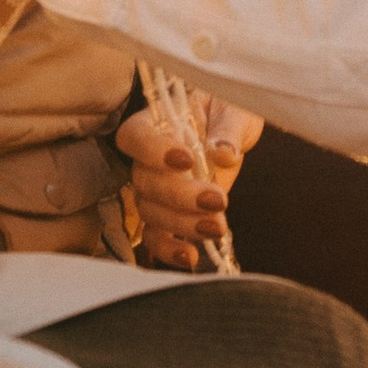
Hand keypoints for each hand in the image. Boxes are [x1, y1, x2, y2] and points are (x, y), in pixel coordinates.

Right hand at [117, 94, 260, 265]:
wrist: (229, 130)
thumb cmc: (225, 110)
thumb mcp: (232, 110)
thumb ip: (227, 129)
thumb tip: (222, 154)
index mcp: (154, 123)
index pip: (135, 137)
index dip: (154, 151)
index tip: (187, 159)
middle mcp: (146, 159)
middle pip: (145, 182)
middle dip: (180, 196)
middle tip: (217, 200)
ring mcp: (154, 190)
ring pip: (151, 212)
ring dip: (182, 224)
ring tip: (217, 228)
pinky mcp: (168, 214)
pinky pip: (156, 236)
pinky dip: (169, 249)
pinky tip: (191, 257)